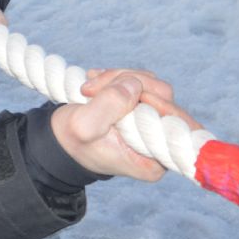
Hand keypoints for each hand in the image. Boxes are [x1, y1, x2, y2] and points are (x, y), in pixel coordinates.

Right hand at [51, 69, 200, 181]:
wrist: (61, 137)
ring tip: (90, 87)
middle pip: (163, 96)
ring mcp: (152, 123)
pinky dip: (118, 77)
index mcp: (152, 160)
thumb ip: (109, 105)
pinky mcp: (143, 107)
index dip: (158, 103)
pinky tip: (96, 83)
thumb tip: (135, 84)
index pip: (176, 126)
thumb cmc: (72, 140)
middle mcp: (158, 143)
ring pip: (151, 84)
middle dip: (128, 83)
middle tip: (92, 87)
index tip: (129, 94)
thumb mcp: (83, 125)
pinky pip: (141, 80)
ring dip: (119, 78)